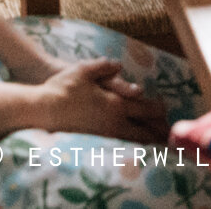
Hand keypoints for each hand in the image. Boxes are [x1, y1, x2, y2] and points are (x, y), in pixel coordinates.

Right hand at [32, 58, 168, 144]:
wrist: (43, 110)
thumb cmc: (63, 87)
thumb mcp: (84, 69)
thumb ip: (105, 66)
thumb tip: (118, 65)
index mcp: (116, 103)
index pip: (146, 108)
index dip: (158, 110)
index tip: (166, 110)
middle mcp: (114, 121)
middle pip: (144, 130)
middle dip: (157, 131)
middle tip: (167, 133)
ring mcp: (105, 134)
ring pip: (133, 141)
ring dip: (146, 141)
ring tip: (155, 142)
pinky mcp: (95, 140)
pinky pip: (119, 144)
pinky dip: (130, 145)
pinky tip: (130, 144)